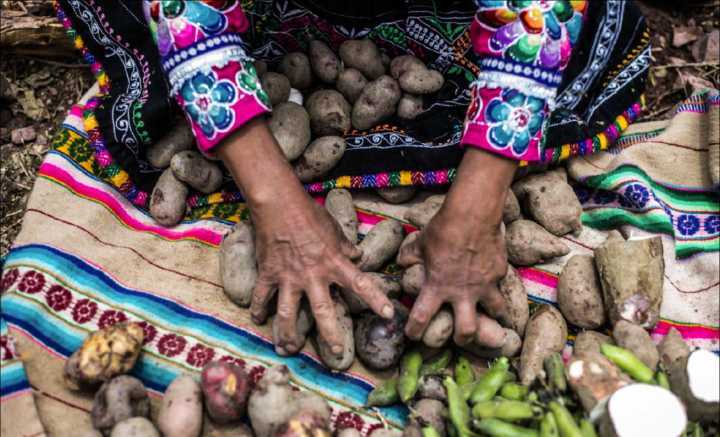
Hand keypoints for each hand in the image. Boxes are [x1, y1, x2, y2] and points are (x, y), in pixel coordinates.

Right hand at [217, 118, 393, 354]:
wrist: (279, 204)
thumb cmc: (310, 213)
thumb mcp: (334, 229)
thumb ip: (346, 246)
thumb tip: (357, 255)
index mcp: (334, 264)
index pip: (361, 285)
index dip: (377, 301)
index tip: (390, 315)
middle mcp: (314, 276)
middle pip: (324, 313)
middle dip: (332, 336)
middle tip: (337, 356)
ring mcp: (289, 278)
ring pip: (288, 313)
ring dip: (288, 334)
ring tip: (287, 349)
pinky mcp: (269, 274)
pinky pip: (262, 296)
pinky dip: (258, 308)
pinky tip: (257, 319)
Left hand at [398, 149, 516, 345]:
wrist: (472, 215)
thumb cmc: (443, 228)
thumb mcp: (420, 242)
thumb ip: (411, 255)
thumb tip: (402, 262)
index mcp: (437, 287)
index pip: (421, 318)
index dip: (415, 331)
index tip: (413, 336)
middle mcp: (462, 292)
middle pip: (466, 331)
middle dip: (463, 339)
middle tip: (461, 338)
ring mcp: (484, 285)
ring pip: (495, 313)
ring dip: (493, 317)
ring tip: (494, 319)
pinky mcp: (500, 273)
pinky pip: (501, 283)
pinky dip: (498, 284)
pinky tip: (497, 281)